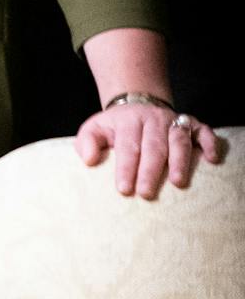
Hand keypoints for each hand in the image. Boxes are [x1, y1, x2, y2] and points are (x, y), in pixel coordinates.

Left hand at [76, 100, 224, 198]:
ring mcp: (174, 120)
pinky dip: (209, 143)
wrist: (137, 104)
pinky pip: (204, 131)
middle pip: (153, 146)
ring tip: (178, 183)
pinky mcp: (192, 124)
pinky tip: (212, 159)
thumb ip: (86, 142)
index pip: (127, 146)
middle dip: (150, 170)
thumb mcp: (94, 128)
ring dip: (180, 161)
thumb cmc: (115, 126)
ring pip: (178, 140)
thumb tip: (89, 160)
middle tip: (146, 194)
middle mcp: (153, 119)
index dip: (126, 168)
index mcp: (128, 120)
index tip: (124, 189)